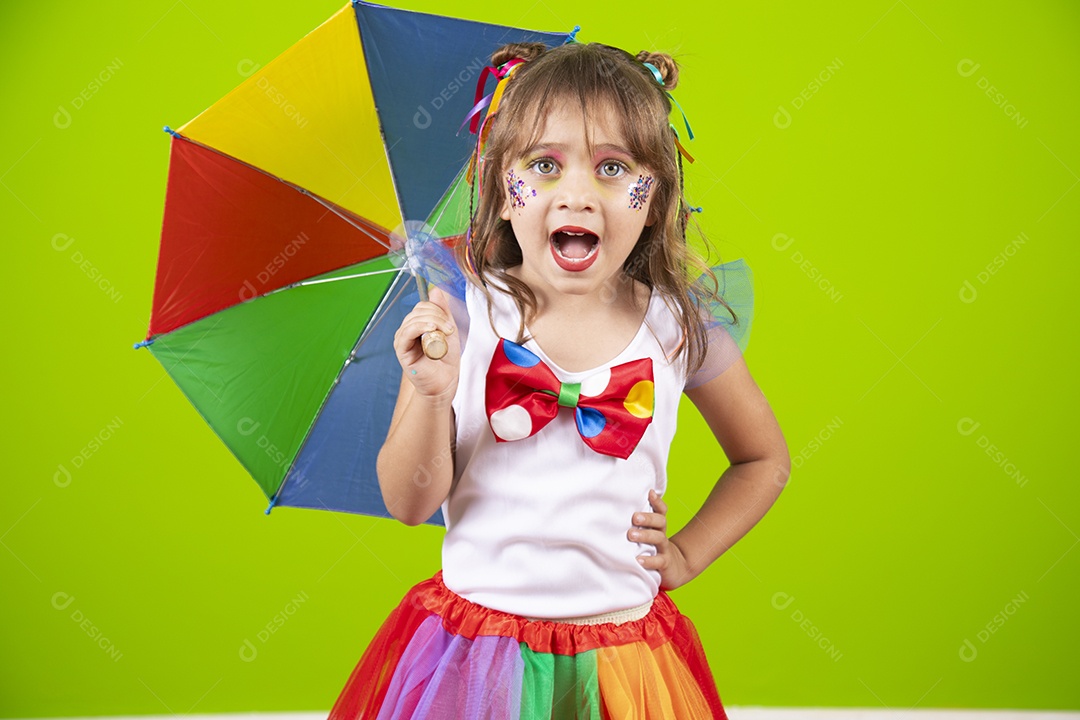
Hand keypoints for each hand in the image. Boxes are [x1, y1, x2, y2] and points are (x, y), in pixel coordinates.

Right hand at [393, 285, 460, 402]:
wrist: (445, 382)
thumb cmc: (446, 359)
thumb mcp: (448, 330)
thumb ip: (442, 311)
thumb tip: (435, 290)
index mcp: (417, 324)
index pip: (423, 306)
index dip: (437, 309)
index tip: (450, 324)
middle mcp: (407, 329)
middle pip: (419, 310)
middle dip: (438, 316)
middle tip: (449, 331)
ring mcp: (402, 339)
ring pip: (414, 319)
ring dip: (433, 322)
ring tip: (445, 335)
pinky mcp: (401, 349)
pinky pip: (407, 332)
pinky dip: (420, 327)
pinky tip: (432, 331)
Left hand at [629, 489, 693, 590]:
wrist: (675, 569)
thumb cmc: (654, 548)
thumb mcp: (649, 533)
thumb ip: (638, 522)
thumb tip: (620, 506)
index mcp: (658, 526)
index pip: (661, 510)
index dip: (657, 501)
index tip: (649, 493)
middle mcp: (662, 534)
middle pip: (660, 521)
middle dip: (648, 518)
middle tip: (634, 517)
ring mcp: (665, 549)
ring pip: (659, 538)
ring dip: (645, 535)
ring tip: (631, 535)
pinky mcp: (665, 563)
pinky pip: (658, 561)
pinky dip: (649, 560)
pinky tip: (639, 560)